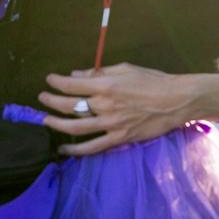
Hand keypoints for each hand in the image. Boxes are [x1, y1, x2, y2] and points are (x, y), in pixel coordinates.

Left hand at [38, 65, 216, 155]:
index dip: (57, 82)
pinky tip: (64, 149)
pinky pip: (93, 147)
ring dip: (57, 124)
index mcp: (106, 84)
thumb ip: (99, 72)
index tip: (49, 80)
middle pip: (69, 106)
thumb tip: (77, 75)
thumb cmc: (153, 80)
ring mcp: (111, 124)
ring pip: (76, 127)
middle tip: (42, 98)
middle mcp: (105, 105)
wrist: (176, 100)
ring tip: (46, 120)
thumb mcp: (126, 69)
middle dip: (51, 102)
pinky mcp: (119, 138)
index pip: (73, 84)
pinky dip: (76, 149)